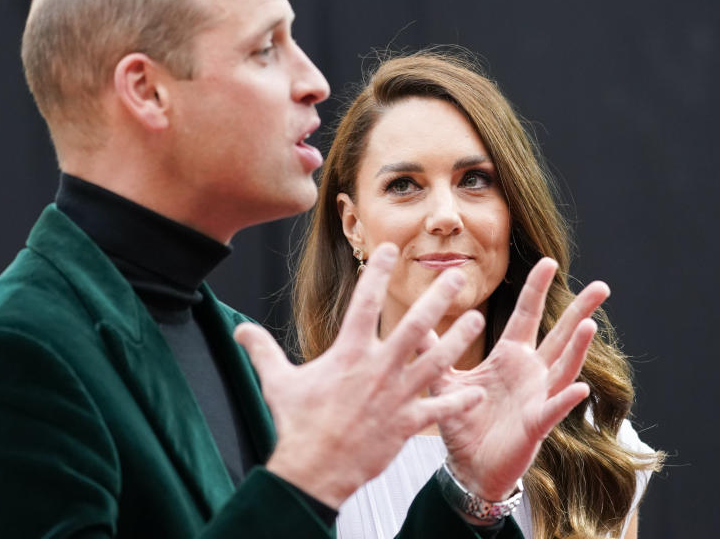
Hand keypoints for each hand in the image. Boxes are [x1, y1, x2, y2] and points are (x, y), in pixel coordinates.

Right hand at [234, 243, 487, 507]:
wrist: (314, 470)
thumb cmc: (297, 424)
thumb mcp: (277, 382)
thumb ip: (262, 350)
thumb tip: (240, 329)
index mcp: (349, 353)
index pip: (364, 302)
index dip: (378, 271)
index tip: (390, 249)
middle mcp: (378, 368)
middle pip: (415, 325)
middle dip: (438, 296)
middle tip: (457, 275)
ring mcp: (397, 395)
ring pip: (437, 360)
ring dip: (460, 339)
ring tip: (478, 318)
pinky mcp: (407, 423)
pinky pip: (440, 409)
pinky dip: (460, 401)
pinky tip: (479, 391)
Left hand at [431, 258, 605, 501]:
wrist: (468, 468)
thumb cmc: (463, 423)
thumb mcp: (445, 380)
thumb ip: (433, 349)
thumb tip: (414, 317)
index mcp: (509, 357)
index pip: (526, 315)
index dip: (537, 289)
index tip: (549, 261)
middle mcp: (530, 372)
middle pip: (558, 335)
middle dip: (579, 311)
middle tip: (600, 286)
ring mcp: (537, 397)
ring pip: (563, 368)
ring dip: (577, 348)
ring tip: (589, 326)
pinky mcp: (536, 425)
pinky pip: (553, 410)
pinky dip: (566, 399)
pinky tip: (580, 388)